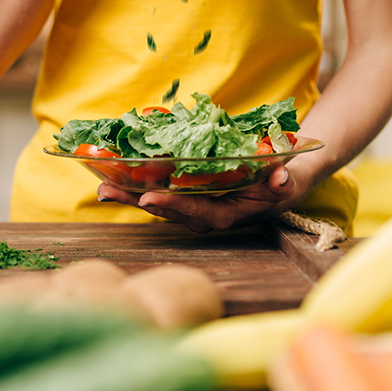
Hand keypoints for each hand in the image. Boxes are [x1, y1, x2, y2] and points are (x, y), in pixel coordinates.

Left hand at [97, 164, 310, 232]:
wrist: (282, 182)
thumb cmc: (284, 182)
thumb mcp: (290, 181)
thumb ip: (285, 182)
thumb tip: (281, 179)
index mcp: (226, 215)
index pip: (197, 213)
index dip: (173, 207)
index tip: (149, 198)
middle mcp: (205, 215)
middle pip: (167, 211)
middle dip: (135, 202)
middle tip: (105, 192)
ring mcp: (194, 207)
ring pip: (158, 203)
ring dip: (129, 195)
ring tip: (101, 188)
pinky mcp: (188, 196)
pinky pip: (160, 191)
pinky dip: (137, 184)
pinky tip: (115, 175)